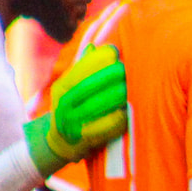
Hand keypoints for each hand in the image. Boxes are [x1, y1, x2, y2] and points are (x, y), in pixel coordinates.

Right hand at [24, 44, 126, 175]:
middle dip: (111, 76)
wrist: (61, 143)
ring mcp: (71, 122)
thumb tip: (94, 47)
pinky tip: (126, 113)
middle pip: (89, 85)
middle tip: (127, 70)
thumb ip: (83, 69)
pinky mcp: (83, 139)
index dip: (98, 60)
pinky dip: (116, 120)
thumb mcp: (72, 88)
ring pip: (97, 105)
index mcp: (62, 87)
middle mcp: (63, 103)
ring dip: (116, 96)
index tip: (115, 53)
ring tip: (130, 89)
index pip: (80, 69)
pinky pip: (103, 127)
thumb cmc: (74, 109)